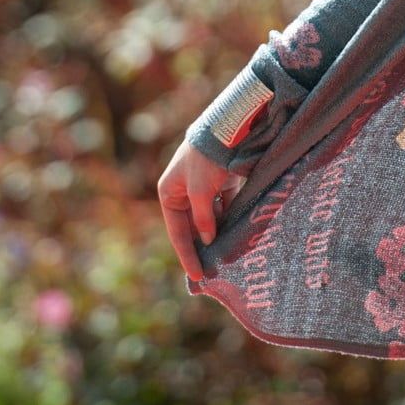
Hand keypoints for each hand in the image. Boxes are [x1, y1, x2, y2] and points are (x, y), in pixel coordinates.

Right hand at [158, 140, 243, 285]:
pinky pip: (224, 208)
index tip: (197, 276)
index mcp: (169, 193)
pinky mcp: (222, 183)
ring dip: (217, 236)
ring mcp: (203, 188)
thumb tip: (209, 240)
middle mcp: (183, 192)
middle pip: (193, 228)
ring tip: (225, 259)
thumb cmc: (206, 160)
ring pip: (210, 219)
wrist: (228, 129)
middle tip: (212, 274)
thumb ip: (204, 218)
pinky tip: (236, 236)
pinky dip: (229, 221)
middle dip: (202, 248)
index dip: (187, 255)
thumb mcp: (201, 192)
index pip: (178, 232)